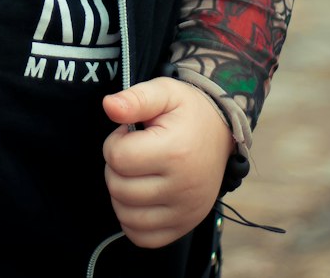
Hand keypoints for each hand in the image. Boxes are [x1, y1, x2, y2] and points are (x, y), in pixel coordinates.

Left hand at [102, 77, 233, 248]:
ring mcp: (185, 211)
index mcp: (174, 152)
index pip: (118, 157)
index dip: (114, 141)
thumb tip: (108, 106)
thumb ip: (135, 98)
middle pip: (119, 188)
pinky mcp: (185, 225)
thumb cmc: (187, 111)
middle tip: (133, 152)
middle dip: (116, 167)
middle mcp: (182, 187)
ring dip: (120, 194)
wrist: (222, 131)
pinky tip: (139, 198)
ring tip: (136, 173)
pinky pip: (144, 238)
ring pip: (126, 215)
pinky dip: (132, 221)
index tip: (130, 133)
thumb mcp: (165, 91)